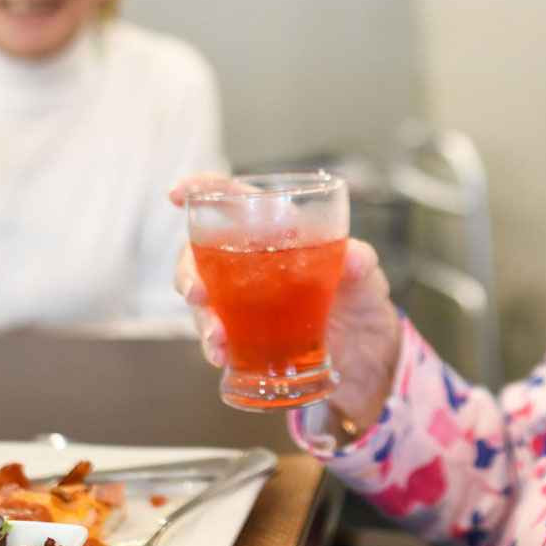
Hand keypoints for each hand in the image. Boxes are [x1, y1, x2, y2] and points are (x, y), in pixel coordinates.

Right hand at [169, 175, 401, 428]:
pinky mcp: (248, 333)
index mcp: (281, 230)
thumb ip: (361, 262)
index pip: (237, 200)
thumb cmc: (363, 300)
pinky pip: (219, 333)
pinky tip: (222, 356)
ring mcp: (247, 298)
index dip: (205, 189)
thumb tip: (351, 259)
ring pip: (205, 297)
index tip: (176, 193)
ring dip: (201, 316)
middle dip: (189, 270)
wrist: (368, 355)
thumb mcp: (369, 277)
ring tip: (216, 337)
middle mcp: (256, 259)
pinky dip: (215, 345)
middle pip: (205, 252)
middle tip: (195, 292)